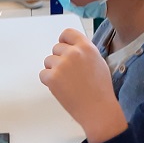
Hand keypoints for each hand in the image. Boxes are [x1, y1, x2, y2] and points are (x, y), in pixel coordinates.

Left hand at [39, 28, 127, 142]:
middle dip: (59, 59)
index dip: (64, 41)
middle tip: (69, 73)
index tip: (63, 47)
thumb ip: (84, 52)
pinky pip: (43, 74)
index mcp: (86, 47)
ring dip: (53, 70)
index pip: (67, 33)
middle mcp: (73, 53)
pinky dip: (49, 81)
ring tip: (67, 82)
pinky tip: (61, 88)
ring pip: (48, 61)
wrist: (97, 109)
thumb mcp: (98, 62)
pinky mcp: (52, 78)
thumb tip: (72, 48)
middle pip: (56, 48)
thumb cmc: (100, 90)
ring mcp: (61, 65)